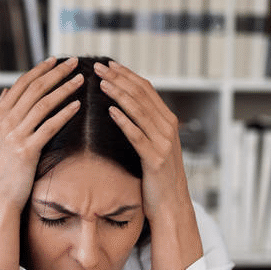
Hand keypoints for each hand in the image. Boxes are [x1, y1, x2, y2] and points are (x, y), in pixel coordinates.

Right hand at [0, 57, 82, 269]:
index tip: (55, 60)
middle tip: (74, 62)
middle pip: (34, 89)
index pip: (21, 84)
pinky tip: (77, 106)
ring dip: (64, 89)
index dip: (40, 70)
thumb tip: (4, 91)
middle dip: (56, 73)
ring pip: (44, 104)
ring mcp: (15, 135)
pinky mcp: (27, 150)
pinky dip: (64, 113)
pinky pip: (49, 126)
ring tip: (80, 79)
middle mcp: (4, 121)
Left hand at [95, 61, 200, 269]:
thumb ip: (142, 126)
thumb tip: (122, 107)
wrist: (171, 205)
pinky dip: (124, 121)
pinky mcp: (156, 159)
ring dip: (119, 94)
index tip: (107, 64)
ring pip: (140, 111)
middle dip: (119, 78)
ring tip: (100, 82)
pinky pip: (137, 136)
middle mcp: (168, 128)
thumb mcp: (151, 146)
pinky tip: (109, 111)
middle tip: (98, 66)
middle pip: (142, 95)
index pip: (146, 89)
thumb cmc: (156, 177)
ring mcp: (164, 143)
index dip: (126, 74)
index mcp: (167, 121)